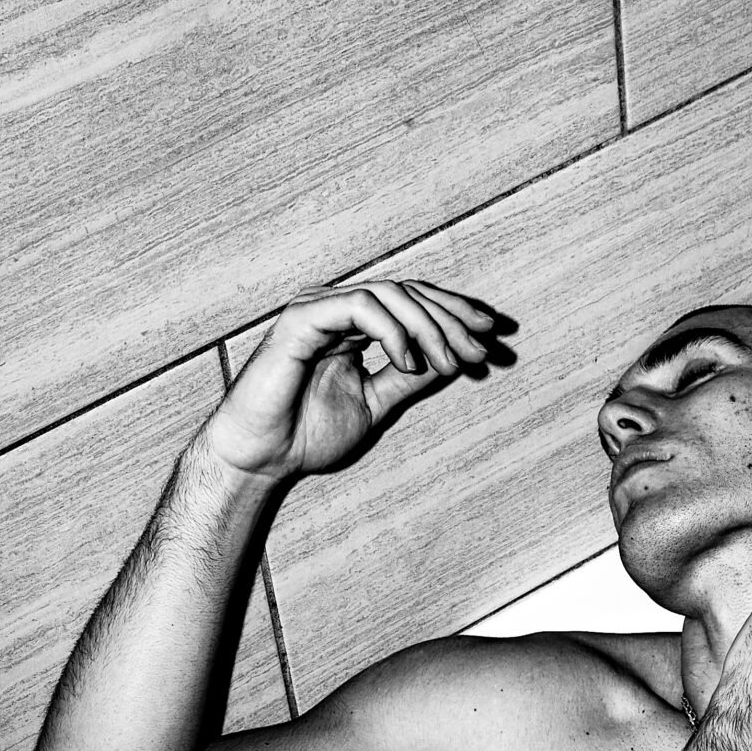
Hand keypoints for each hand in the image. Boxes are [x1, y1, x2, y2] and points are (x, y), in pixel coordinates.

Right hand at [204, 279, 498, 483]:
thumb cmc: (305, 434)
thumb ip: (410, 377)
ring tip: (454, 360)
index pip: (412, 304)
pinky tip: (411, 359)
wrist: (260, 458)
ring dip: (429, 325)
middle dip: (452, 318)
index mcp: (353, 325)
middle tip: (483, 348)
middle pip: (409, 292)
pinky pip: (359, 307)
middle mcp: (336, 308)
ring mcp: (319, 308)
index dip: (453, 316)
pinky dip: (393, 330)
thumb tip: (455, 356)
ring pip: (390, 293)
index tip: (490, 339)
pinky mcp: (303, 317)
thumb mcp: (376, 403)